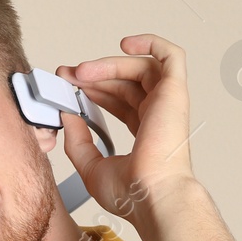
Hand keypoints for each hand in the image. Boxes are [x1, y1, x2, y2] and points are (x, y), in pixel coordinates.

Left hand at [55, 33, 197, 221]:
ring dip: (109, 64)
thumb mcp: (90, 166)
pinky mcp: (174, 92)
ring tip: (83, 72)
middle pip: (126, 82)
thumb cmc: (133, 194)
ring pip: (140, 68)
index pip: (120, 101)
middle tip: (68, 75)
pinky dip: (151, 43)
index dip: (94, 89)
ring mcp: (167, 103)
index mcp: (145, 133)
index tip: (68, 86)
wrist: (151, 197)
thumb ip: (78, 139)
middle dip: (94, 75)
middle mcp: (158, 115)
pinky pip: (170, 56)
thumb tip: (67, 115)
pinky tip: (125, 45)